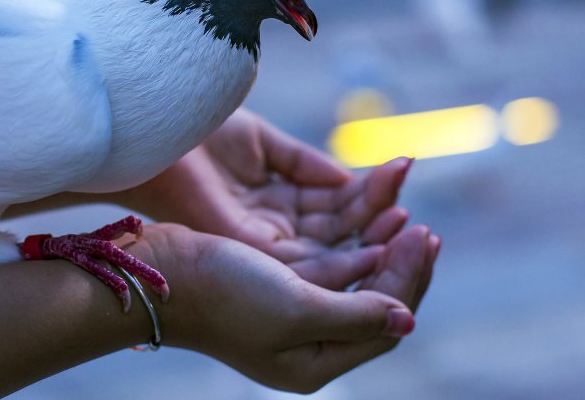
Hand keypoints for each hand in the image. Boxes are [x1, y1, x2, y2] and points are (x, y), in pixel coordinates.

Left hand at [121, 109, 413, 288]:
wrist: (161, 130)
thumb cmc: (202, 133)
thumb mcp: (268, 144)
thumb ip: (309, 165)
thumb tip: (351, 180)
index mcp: (280, 202)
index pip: (338, 206)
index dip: (374, 193)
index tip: (405, 167)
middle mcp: (276, 229)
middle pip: (342, 234)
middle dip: (381, 221)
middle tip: (416, 210)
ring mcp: (264, 244)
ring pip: (331, 254)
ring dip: (371, 241)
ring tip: (406, 221)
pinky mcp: (249, 252)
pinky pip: (306, 263)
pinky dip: (344, 256)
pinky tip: (374, 241)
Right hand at [130, 222, 439, 393]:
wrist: (161, 275)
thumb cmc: (224, 294)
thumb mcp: (296, 309)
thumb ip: (355, 314)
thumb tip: (408, 320)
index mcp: (316, 363)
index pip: (386, 324)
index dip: (410, 280)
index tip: (423, 234)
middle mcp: (308, 346)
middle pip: (375, 308)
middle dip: (403, 268)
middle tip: (424, 228)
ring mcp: (291, 319)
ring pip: (355, 287)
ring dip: (381, 254)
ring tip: (403, 221)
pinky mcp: (275, 292)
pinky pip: (330, 271)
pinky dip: (352, 249)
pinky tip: (362, 224)